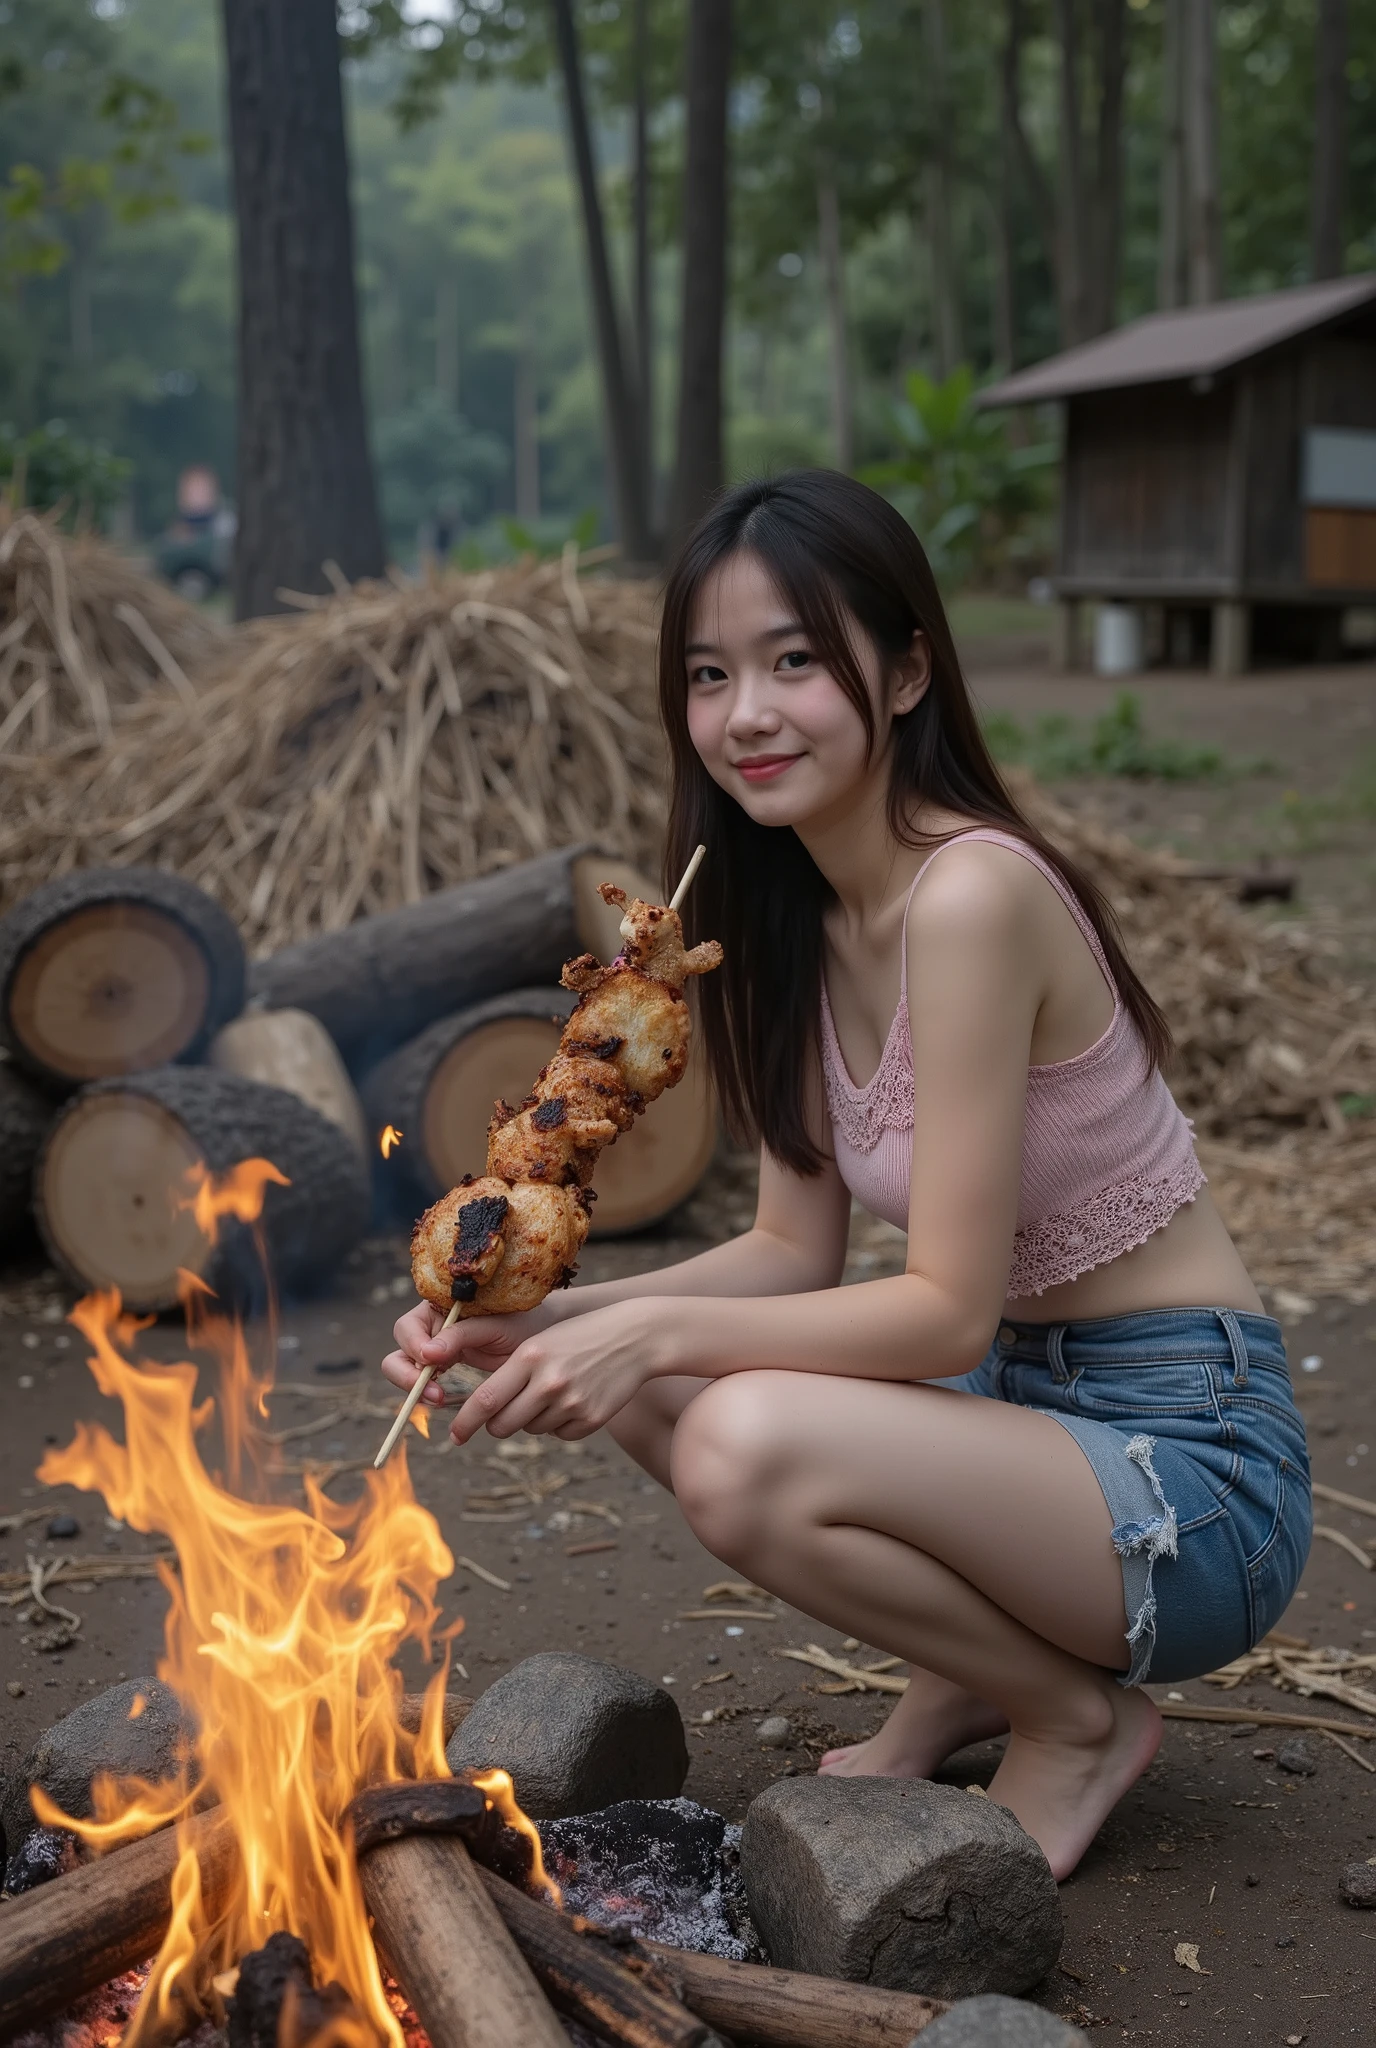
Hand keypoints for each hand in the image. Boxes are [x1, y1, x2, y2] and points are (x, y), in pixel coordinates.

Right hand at [380, 1297, 560, 1406]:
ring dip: (417, 1388)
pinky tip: (444, 1399)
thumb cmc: (522, 1320)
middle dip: (407, 1375)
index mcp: (438, 1306)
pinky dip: (428, 1392)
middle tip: (434, 1394)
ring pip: (407, 1369)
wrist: (541, 1334)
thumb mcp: (494, 1325)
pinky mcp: (446, 1364)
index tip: (432, 1361)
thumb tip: (427, 1354)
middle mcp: (431, 1325)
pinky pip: (425, 1381)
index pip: (407, 1328)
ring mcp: (437, 1346)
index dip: (413, 1347)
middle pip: (400, 1351)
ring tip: (440, 1399)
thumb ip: (460, 1335)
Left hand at [446, 1299, 668, 1443]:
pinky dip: (559, 1423)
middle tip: (501, 1415)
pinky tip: (574, 1399)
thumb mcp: (540, 1344)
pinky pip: (559, 1435)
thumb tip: (481, 1410)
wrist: (634, 1338)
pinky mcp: (592, 1419)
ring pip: (531, 1430)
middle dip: (496, 1425)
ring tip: (553, 1391)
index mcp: (530, 1357)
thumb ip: (511, 1373)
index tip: (454, 1436)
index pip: (485, 1400)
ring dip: (533, 1418)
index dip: (465, 1422)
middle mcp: (549, 1381)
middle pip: (503, 1424)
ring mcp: (572, 1402)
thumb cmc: (578, 1337)